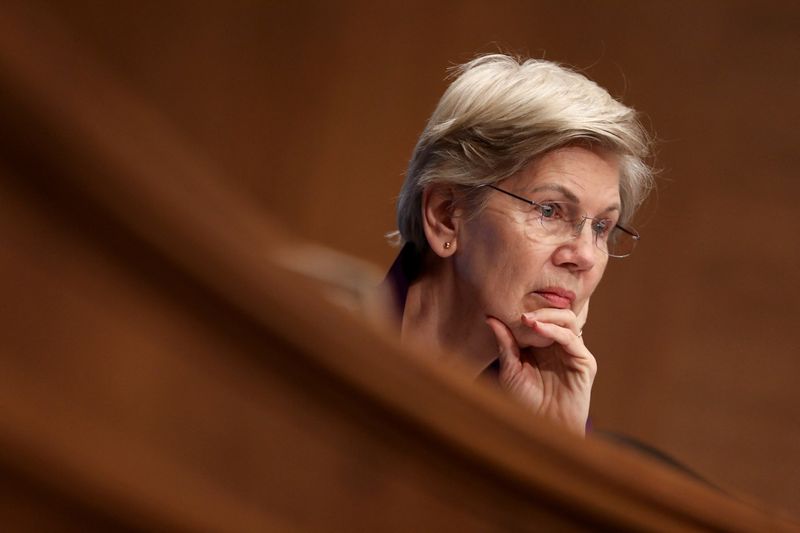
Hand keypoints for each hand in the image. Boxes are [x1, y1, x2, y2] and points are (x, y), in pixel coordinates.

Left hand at [485, 306, 595, 435]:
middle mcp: (561, 345)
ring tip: (526, 319)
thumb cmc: (524, 401)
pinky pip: (571, 339)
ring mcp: (574, 352)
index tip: (507, 305)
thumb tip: (490, 317)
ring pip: (568, 320)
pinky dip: (554, 330)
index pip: (543, 316)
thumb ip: (505, 343)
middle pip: (558, 313)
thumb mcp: (510, 369)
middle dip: (540, 308)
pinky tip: (536, 328)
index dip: (529, 308)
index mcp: (544, 344)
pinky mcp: (585, 363)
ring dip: (547, 316)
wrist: (541, 427)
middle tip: (520, 312)